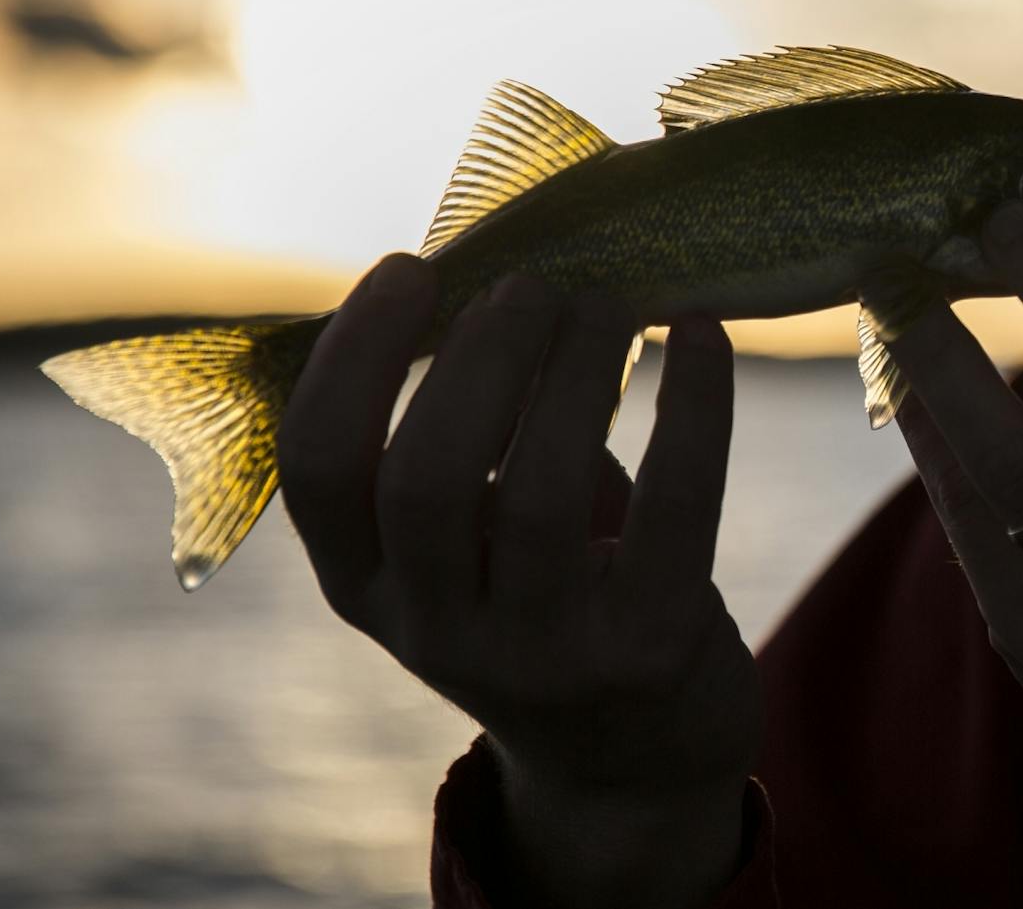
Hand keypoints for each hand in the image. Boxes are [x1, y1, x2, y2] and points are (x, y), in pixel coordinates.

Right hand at [278, 255, 760, 908]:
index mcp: (365, 584)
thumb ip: (458, 430)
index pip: (315, 468)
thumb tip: (495, 266)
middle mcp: (436, 631)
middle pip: (425, 482)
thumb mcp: (464, 536)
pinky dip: (695, 405)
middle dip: (480, 358)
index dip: (355, 356)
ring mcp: (543, 656)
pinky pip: (675, 509)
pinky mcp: (648, 654)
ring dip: (576, 372)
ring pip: (540, 496)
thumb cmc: (541, 592)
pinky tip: (706, 336)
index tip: (412, 267)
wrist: (634, 755)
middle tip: (532, 285)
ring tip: (610, 303)